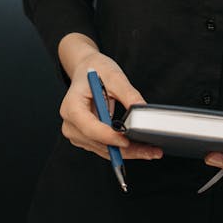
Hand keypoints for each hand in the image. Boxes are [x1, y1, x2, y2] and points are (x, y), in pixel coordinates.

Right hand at [57, 36, 162, 161]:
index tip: (127, 140)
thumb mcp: (114, 76)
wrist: (86, 69)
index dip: (109, 136)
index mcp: (72, 107)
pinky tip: (140, 148)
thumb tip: (142, 110)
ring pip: (105, 150)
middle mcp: (71, 124)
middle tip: (150, 151)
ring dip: (128, 152)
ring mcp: (77, 133)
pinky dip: (122, 149)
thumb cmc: (96, 70)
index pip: (90, 128)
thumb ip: (128, 94)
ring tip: (151, 151)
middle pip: (100, 143)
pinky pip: (105, 148)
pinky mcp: (86, 138)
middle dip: (126, 149)